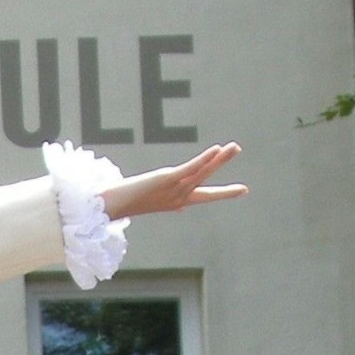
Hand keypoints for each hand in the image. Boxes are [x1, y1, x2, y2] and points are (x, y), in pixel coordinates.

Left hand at [102, 144, 245, 220]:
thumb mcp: (152, 202)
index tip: (243, 190)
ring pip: (202, 173)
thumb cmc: (125, 202)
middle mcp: (178, 197)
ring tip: (235, 147)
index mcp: (176, 202)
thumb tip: (182, 207)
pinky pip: (190, 169)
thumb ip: (169, 200)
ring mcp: (173, 188)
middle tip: (241, 155)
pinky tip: (216, 149)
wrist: (110, 206)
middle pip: (207, 182)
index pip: (205, 197)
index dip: (224, 193)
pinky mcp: (166, 179)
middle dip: (226, 168)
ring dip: (220, 159)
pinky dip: (203, 160)